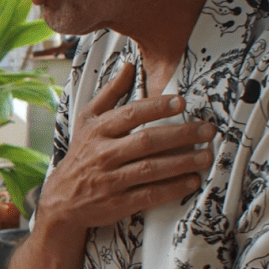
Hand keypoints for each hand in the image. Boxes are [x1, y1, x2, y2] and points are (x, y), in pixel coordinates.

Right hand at [37, 62, 214, 233]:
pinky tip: (191, 181)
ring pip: (150, 169)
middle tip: (206, 130)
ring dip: (182, 162)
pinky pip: (149, 194)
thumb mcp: (87, 120)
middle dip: (180, 134)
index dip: (156, 107)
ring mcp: (110, 180)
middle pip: (146, 141)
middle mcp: (103, 154)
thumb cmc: (82, 154)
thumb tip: (129, 65)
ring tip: (206, 155)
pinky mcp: (117, 203)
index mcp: (98, 130)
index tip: (180, 102)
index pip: (130, 114)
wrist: (62, 199)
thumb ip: (110, 93)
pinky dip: (172, 188)